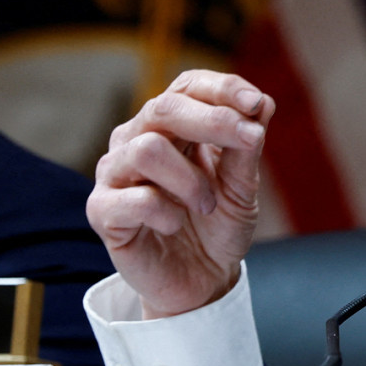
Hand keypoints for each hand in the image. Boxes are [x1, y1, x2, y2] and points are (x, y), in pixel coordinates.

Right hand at [86, 70, 275, 317]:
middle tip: (249, 140)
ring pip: (147, 148)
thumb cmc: (219, 224)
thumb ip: (247, 148)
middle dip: (213, 120)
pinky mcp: (102, 211)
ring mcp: (115, 173)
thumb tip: (262, 103)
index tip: (255, 103)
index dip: (223, 89)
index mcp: (172, 125)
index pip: (189, 86)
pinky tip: (176, 224)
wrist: (202, 280)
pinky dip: (167, 212)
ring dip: (191, 179)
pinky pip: (133, 198)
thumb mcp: (243, 187)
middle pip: (164, 107)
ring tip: (206, 204)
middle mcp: (137, 139)